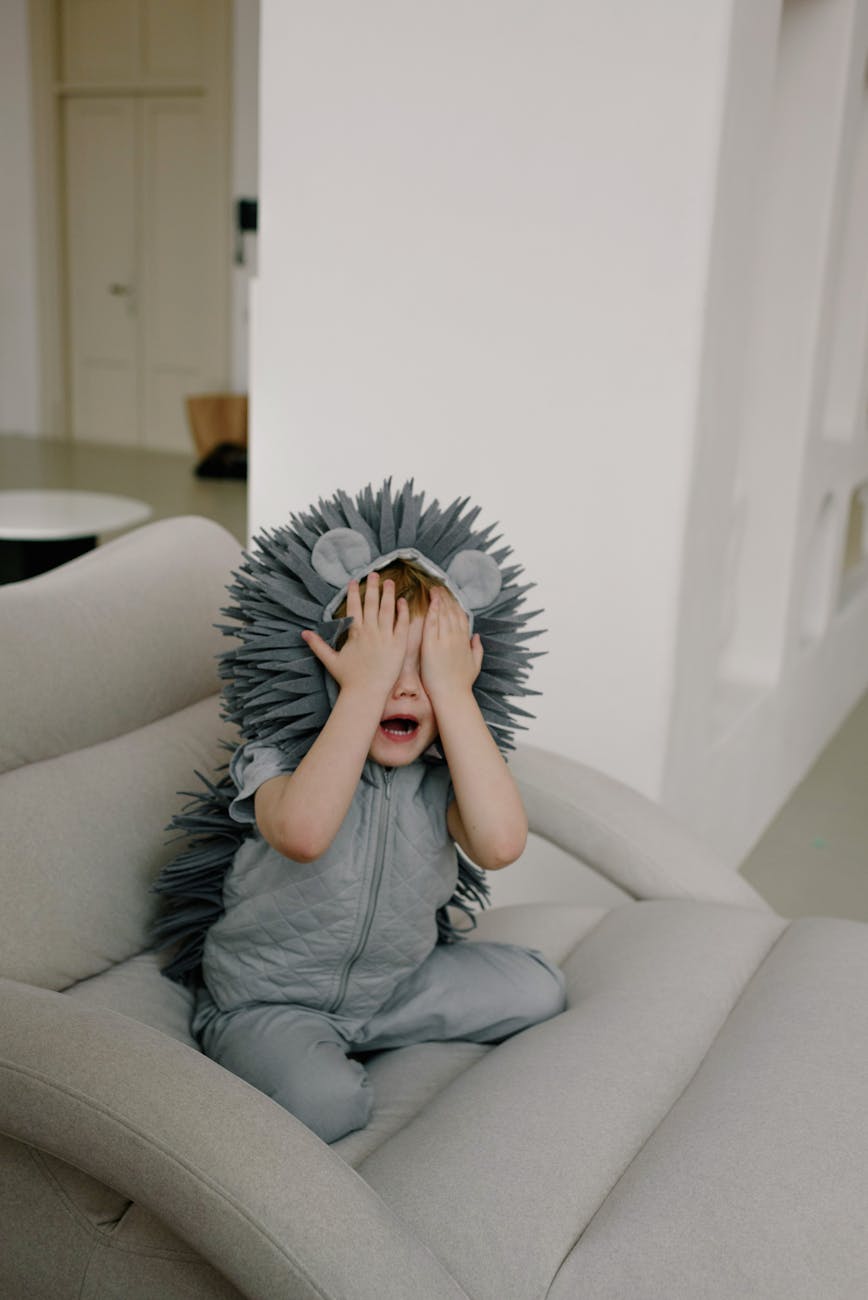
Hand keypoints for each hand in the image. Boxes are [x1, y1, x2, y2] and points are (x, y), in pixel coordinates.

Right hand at [301, 573, 409, 699]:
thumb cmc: (349, 679)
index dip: (354, 593)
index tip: (355, 581)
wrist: (366, 693)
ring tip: (390, 582)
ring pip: (387, 610)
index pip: (354, 607)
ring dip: (389, 594)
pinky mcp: (398, 645)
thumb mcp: (330, 660)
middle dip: (373, 587)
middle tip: (374, 574)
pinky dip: (402, 612)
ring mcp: (385, 637)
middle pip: (371, 604)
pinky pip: (402, 624)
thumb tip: (302, 634)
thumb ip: (317, 645)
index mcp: (355, 633)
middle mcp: (370, 631)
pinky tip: (402, 601)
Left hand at [420, 588, 482, 702]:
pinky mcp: (431, 646)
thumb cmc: (462, 683)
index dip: (455, 604)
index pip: (461, 617)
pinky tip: (430, 602)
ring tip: (433, 590)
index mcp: (465, 641)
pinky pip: (432, 624)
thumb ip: (477, 649)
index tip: (449, 596)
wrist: (452, 695)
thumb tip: (476, 637)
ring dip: (438, 600)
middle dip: (445, 598)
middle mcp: (456, 638)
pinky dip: (432, 611)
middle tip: (439, 587)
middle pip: (451, 612)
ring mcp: (444, 641)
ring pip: (442, 615)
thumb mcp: (475, 664)